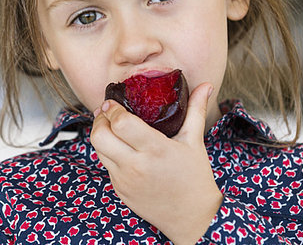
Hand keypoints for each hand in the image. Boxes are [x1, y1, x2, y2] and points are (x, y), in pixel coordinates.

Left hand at [90, 83, 222, 244]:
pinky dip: (108, 153)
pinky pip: (105, 165)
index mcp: (156, 150)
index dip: (112, 109)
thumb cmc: (195, 178)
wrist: (193, 218)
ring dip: (101, 135)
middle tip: (107, 113)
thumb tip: (205, 85)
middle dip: (99, 120)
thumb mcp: (195, 142)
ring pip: (98, 150)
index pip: (121, 124)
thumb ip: (196, 110)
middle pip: (99, 136)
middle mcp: (136, 166)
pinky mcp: (119, 190)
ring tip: (111, 127)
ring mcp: (124, 180)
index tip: (112, 101)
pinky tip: (121, 148)